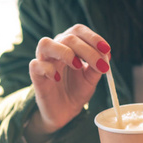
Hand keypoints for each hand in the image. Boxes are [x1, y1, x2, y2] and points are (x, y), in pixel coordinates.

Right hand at [27, 24, 110, 142]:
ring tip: (77, 66)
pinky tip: (57, 78)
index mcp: (70, 45)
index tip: (106, 49)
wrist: (65, 111)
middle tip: (100, 65)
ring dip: (64, 52)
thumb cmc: (77, 90)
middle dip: (87, 50)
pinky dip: (48, 69)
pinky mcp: (35, 74)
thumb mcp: (91, 78)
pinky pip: (36, 65)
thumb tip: (106, 55)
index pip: (78, 31)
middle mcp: (56, 48)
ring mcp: (44, 60)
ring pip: (46, 43)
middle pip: (68, 37)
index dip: (93, 37)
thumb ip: (97, 66)